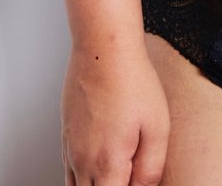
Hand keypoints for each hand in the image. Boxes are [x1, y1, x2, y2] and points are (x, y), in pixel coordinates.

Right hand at [61, 39, 169, 185]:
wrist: (103, 49)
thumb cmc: (131, 81)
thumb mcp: (157, 127)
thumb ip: (151, 169)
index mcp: (107, 165)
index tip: (135, 182)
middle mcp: (82, 162)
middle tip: (128, 174)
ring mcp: (70, 150)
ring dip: (96, 185)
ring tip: (117, 171)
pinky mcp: (65, 136)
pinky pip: (69, 171)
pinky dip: (83, 177)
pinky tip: (101, 164)